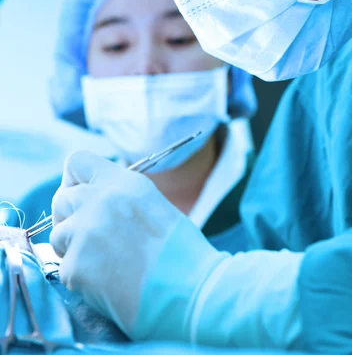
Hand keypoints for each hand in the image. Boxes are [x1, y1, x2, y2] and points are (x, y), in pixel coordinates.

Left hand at [50, 151, 225, 340]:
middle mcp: (100, 200)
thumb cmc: (180, 251)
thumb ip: (120, 195)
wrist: (190, 291)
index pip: (77, 162)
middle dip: (70, 217)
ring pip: (58, 234)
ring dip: (73, 248)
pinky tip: (107, 283)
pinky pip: (64, 268)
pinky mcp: (76, 265)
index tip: (81, 199)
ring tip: (102, 263)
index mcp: (123, 182)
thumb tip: (94, 199)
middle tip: (89, 237)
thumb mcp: (152, 203)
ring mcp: (85, 232)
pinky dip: (80, 277)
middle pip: (62, 198)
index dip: (74, 181)